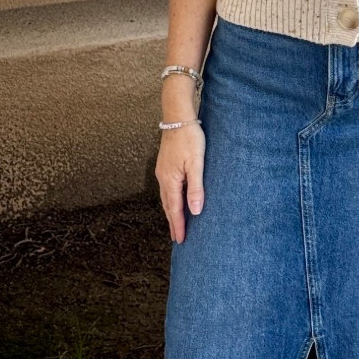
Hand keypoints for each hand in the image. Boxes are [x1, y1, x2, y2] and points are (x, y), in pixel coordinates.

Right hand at [157, 123, 206, 242]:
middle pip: (167, 206)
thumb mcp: (196, 164)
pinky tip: (175, 201)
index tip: (181, 240)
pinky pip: (167, 189)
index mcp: (170, 180)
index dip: (178, 226)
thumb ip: (196, 188)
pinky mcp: (165, 166)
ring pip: (166, 198)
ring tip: (176, 224)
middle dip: (173, 223)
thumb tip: (195, 211)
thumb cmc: (189, 138)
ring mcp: (162, 172)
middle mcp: (163, 178)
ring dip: (171, 212)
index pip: (174, 209)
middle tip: (177, 238)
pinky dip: (170, 200)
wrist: (177, 118)